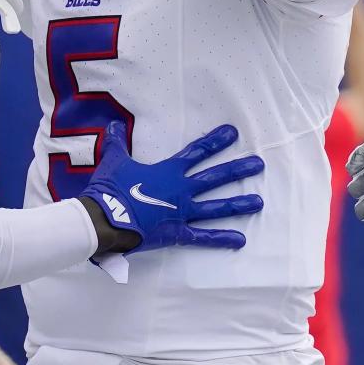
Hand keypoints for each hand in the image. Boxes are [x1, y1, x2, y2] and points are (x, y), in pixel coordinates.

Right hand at [80, 120, 263, 255]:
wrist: (104, 219)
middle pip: (215, 177)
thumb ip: (117, 142)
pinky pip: (203, 237)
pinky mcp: (177, 234)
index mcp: (168, 171)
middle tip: (259, 164)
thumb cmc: (109, 189)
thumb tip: (114, 124)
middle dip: (238, 169)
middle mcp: (181, 190)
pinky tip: (241, 240)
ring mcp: (182, 212)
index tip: (233, 133)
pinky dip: (221, 239)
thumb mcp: (113, 161)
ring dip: (238, 204)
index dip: (215, 141)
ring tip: (259, 202)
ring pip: (216, 207)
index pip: (197, 152)